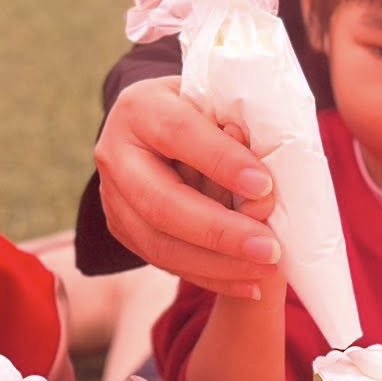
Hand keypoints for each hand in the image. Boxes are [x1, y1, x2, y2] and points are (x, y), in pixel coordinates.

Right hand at [94, 75, 279, 297]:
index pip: (178, 134)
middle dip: (219, 231)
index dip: (221, 161)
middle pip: (161, 202)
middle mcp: (115, 152)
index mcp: (140, 107)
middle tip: (270, 248)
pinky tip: (249, 283)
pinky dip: (209, 276)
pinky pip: (164, 261)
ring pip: (158, 243)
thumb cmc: (202, 107)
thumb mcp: (215, 98)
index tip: (265, 187)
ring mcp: (112, 196)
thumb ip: (235, 127)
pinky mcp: (121, 228)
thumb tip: (266, 179)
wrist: (158, 125)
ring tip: (266, 268)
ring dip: (217, 264)